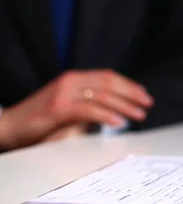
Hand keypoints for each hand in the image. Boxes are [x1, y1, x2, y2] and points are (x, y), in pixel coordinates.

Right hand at [0, 70, 152, 150]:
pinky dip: (107, 115)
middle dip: (132, 93)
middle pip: (109, 83)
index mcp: (74, 78)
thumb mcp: (67, 106)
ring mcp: (64, 93)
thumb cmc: (39, 119)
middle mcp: (70, 81)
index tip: (144, 94)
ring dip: (125, 106)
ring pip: (103, 96)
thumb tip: (112, 112)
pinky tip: (119, 122)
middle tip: (148, 104)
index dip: (129, 84)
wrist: (9, 126)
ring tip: (139, 115)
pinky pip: (90, 110)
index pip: (108, 76)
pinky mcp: (59, 108)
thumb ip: (88, 105)